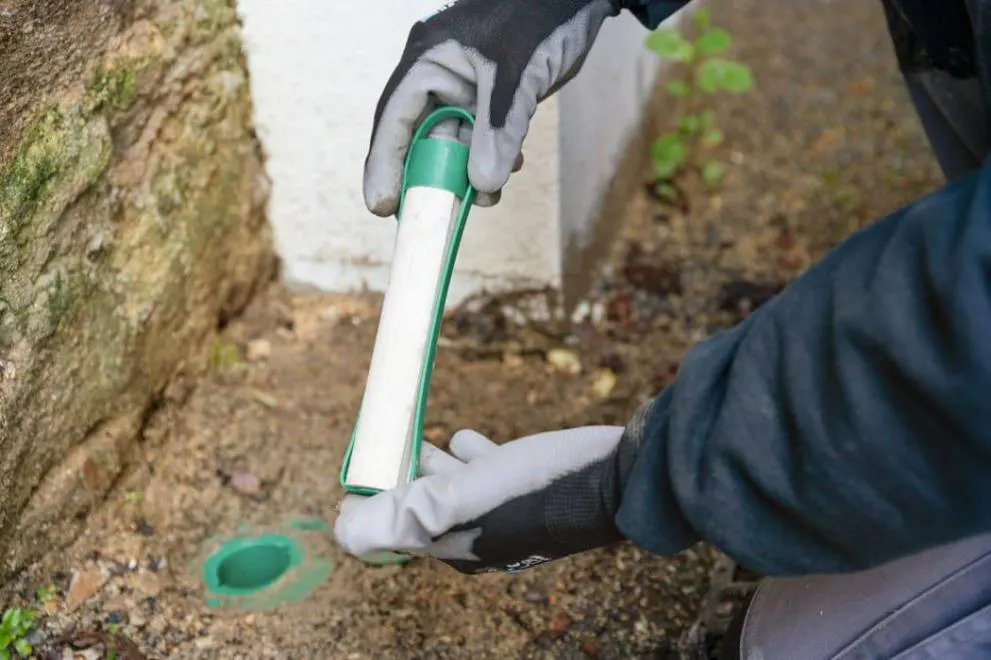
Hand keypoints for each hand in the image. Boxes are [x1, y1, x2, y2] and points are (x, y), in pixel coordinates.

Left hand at [333, 425, 637, 573]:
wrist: (612, 479)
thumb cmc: (532, 488)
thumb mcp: (457, 500)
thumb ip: (400, 516)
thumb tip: (342, 528)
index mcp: (451, 547)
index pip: (390, 531)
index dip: (369, 499)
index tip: (362, 460)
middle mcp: (474, 537)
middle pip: (419, 507)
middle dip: (398, 477)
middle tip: (384, 438)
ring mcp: (502, 514)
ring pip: (451, 489)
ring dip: (430, 464)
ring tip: (415, 437)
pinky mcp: (526, 490)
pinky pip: (486, 474)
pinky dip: (469, 455)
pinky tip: (464, 436)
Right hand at [363, 0, 620, 215]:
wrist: (577, 0)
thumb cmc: (542, 20)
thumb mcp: (517, 77)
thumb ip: (498, 130)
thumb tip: (482, 186)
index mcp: (428, 57)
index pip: (394, 116)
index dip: (384, 162)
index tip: (382, 205)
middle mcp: (436, 72)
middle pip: (417, 134)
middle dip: (429, 174)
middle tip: (431, 213)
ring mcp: (461, 85)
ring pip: (451, 141)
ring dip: (466, 171)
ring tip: (487, 195)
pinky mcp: (486, 95)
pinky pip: (477, 135)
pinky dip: (489, 156)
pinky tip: (510, 167)